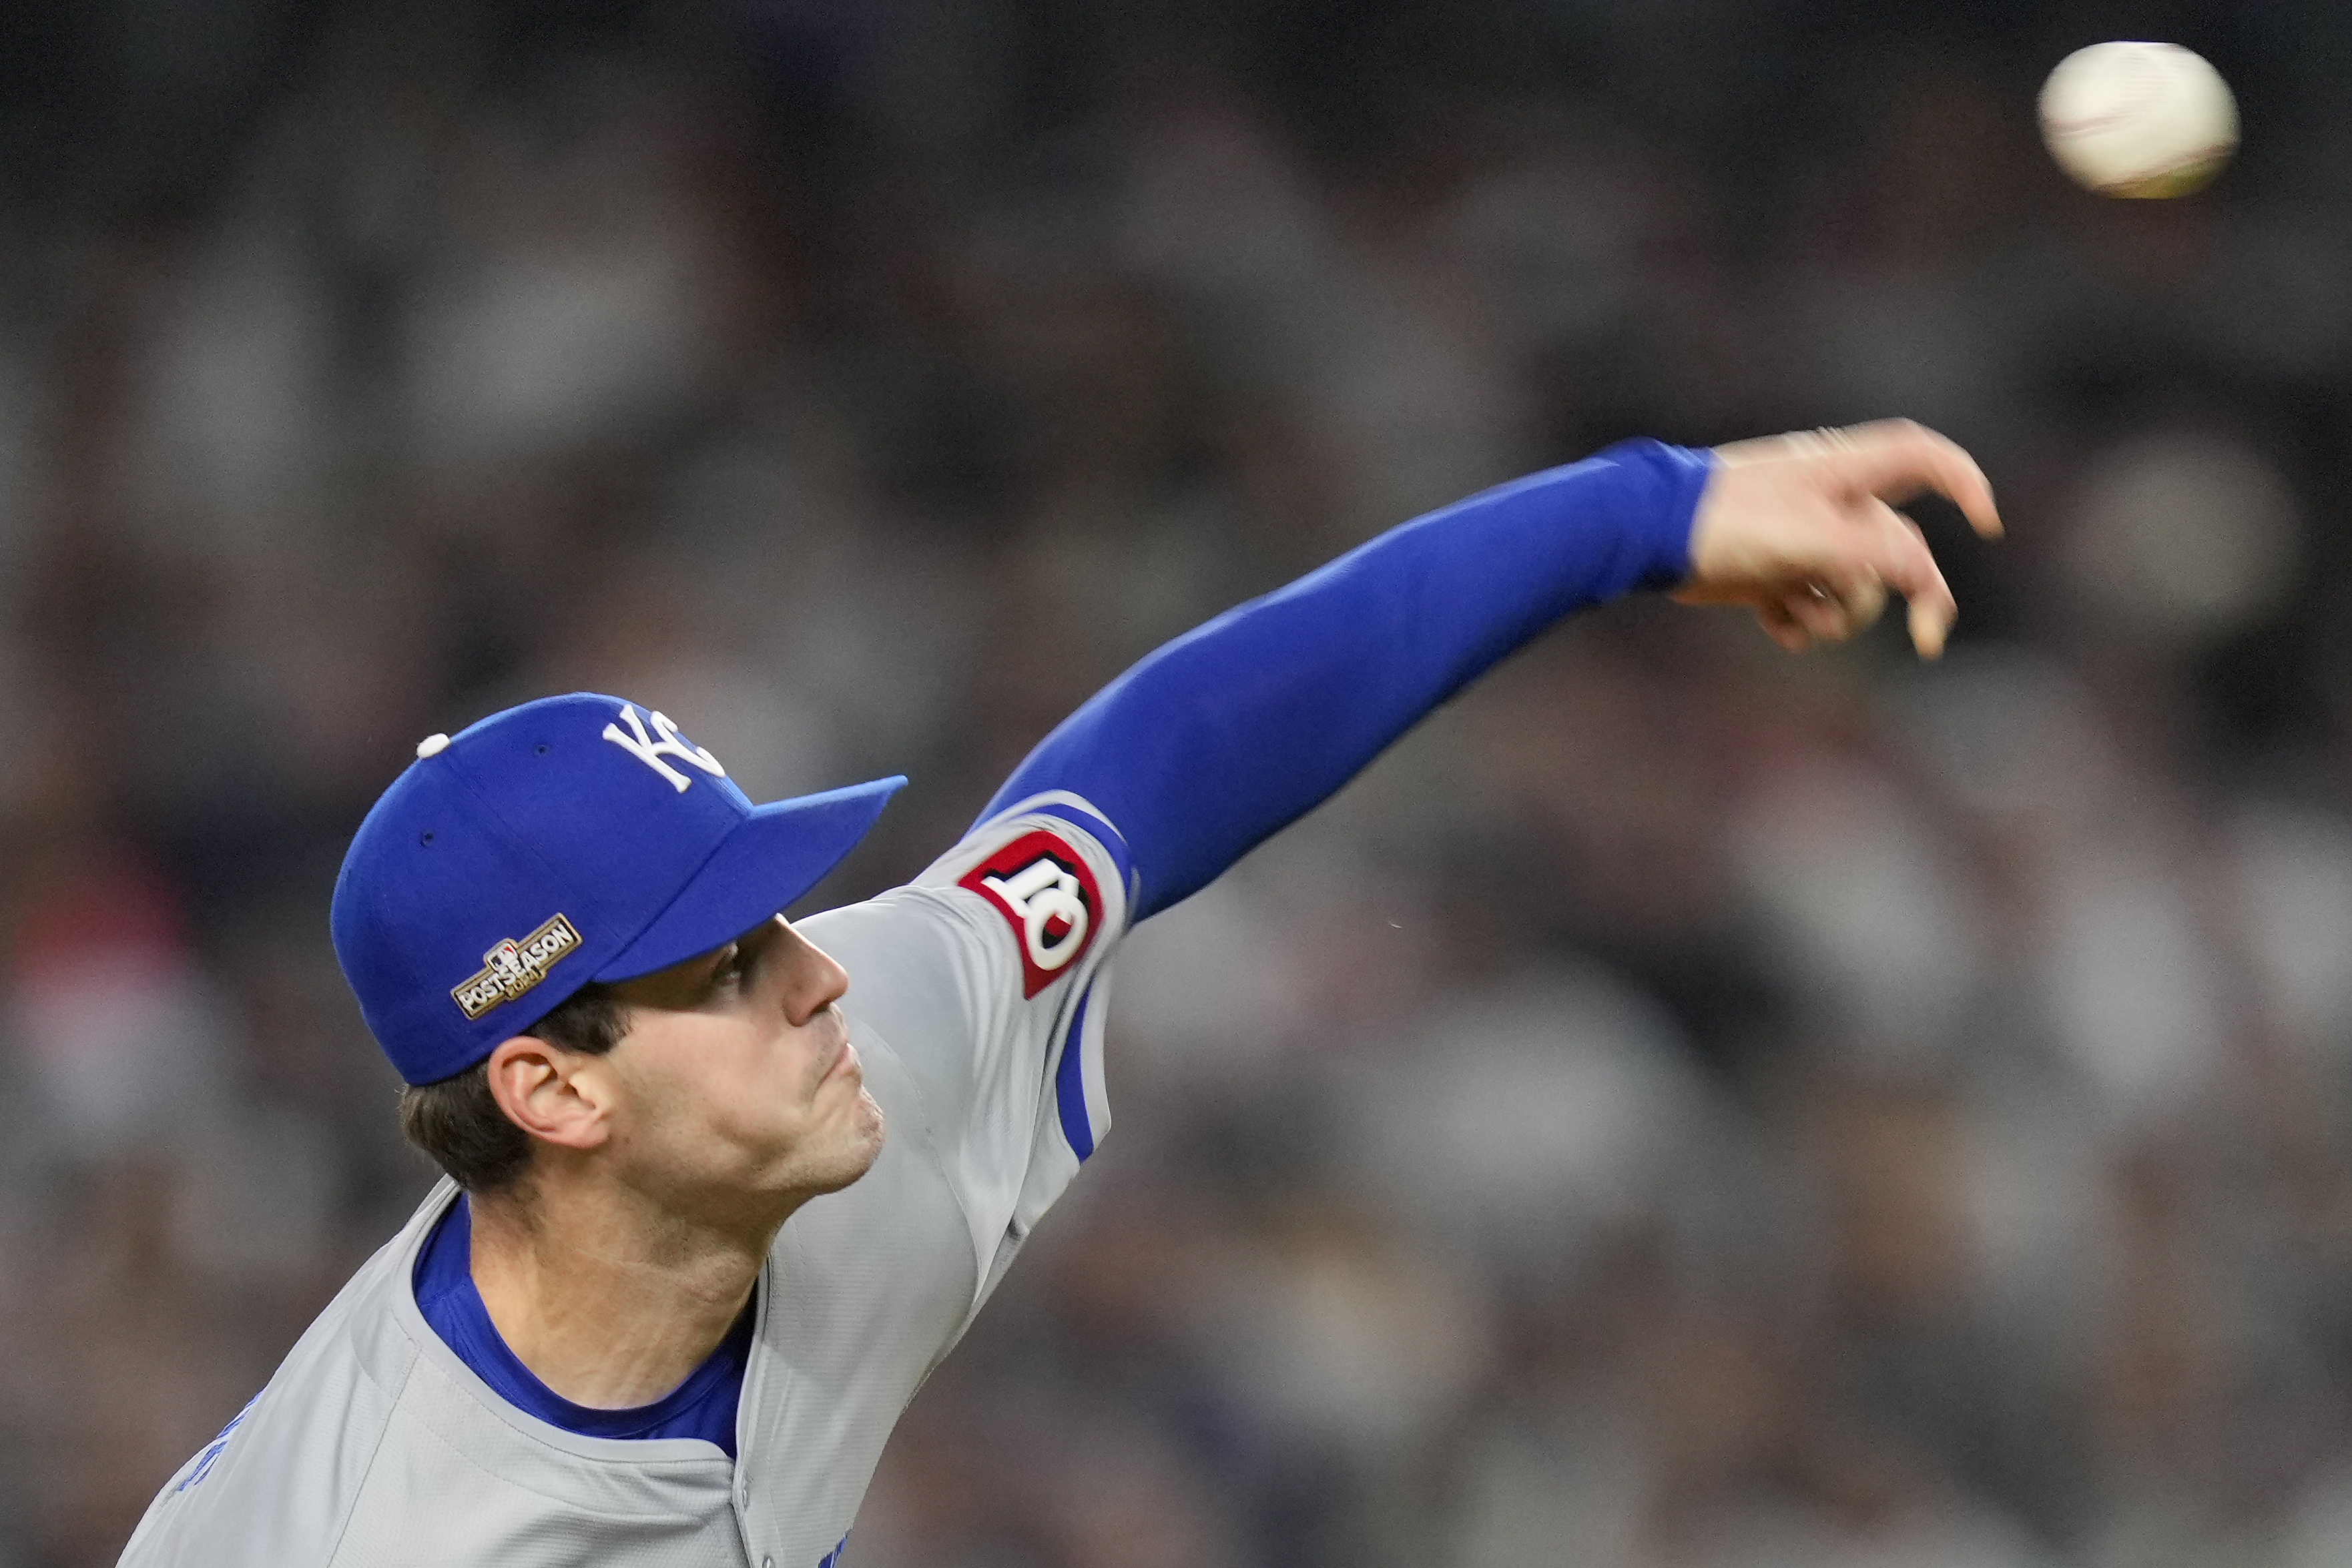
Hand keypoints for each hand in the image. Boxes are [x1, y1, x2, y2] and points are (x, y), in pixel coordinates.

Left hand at [1671, 420, 2001, 657]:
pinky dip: (1800, 622)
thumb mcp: (1808, 538)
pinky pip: (1806, 604)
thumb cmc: (1725, 522)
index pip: (1920, 458)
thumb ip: (1869, 555)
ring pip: (1851, 586)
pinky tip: (1776, 626)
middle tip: (1927, 642)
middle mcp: (1828, 502)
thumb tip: (1922, 576)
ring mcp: (1798, 538)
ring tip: (1799, 615)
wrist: (1645, 534)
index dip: (1963, 482)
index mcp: (1842, 472)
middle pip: (1898, 548)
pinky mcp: (1768, 571)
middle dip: (1910, 593)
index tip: (1986, 524)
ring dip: (1838, 614)